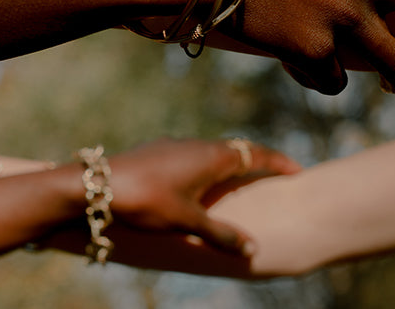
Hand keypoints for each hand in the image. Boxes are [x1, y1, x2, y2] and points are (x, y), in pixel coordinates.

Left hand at [109, 138, 299, 254]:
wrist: (97, 185)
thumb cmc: (147, 200)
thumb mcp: (188, 221)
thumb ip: (221, 234)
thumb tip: (252, 248)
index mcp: (212, 157)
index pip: (255, 153)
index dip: (278, 162)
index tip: (297, 170)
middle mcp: (196, 145)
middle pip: (234, 150)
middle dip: (255, 162)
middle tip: (271, 176)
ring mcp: (174, 145)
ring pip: (210, 153)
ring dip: (227, 166)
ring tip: (236, 184)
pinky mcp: (156, 151)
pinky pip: (190, 157)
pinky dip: (203, 169)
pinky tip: (194, 187)